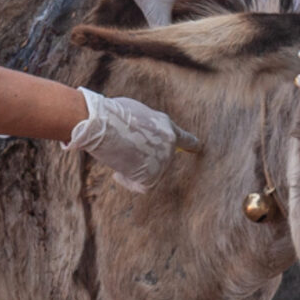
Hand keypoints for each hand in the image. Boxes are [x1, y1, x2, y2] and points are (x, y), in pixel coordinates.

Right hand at [67, 87, 194, 191]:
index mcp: (167, 126)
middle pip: (161, 159)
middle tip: (125, 152)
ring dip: (133, 168)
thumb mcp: (136, 114)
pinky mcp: (152, 176)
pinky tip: (117, 172)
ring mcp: (162, 161)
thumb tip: (144, 140)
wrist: (102, 124)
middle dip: (144, 159)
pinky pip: (141, 186)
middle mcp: (170, 144)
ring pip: (150, 172)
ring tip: (118, 154)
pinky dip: (128, 181)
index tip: (197, 148)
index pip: (185, 139)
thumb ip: (147, 127)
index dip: (190, 145)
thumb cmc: (110, 115)